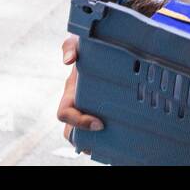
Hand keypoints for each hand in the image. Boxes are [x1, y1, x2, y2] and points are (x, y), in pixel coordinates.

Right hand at [57, 33, 102, 149]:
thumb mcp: (79, 42)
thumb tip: (68, 61)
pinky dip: (107, 139)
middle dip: (83, 139)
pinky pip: (102, 129)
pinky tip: (123, 141)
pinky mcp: (105, 109)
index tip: (99, 123)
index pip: (65, 114)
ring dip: (94, 143)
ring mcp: (91, 107)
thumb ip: (70, 46)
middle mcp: (79, 103)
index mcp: (71, 92)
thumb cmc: (91, 45)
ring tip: (113, 147)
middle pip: (72, 130)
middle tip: (103, 141)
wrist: (110, 42)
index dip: (78, 122)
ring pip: (86, 133)